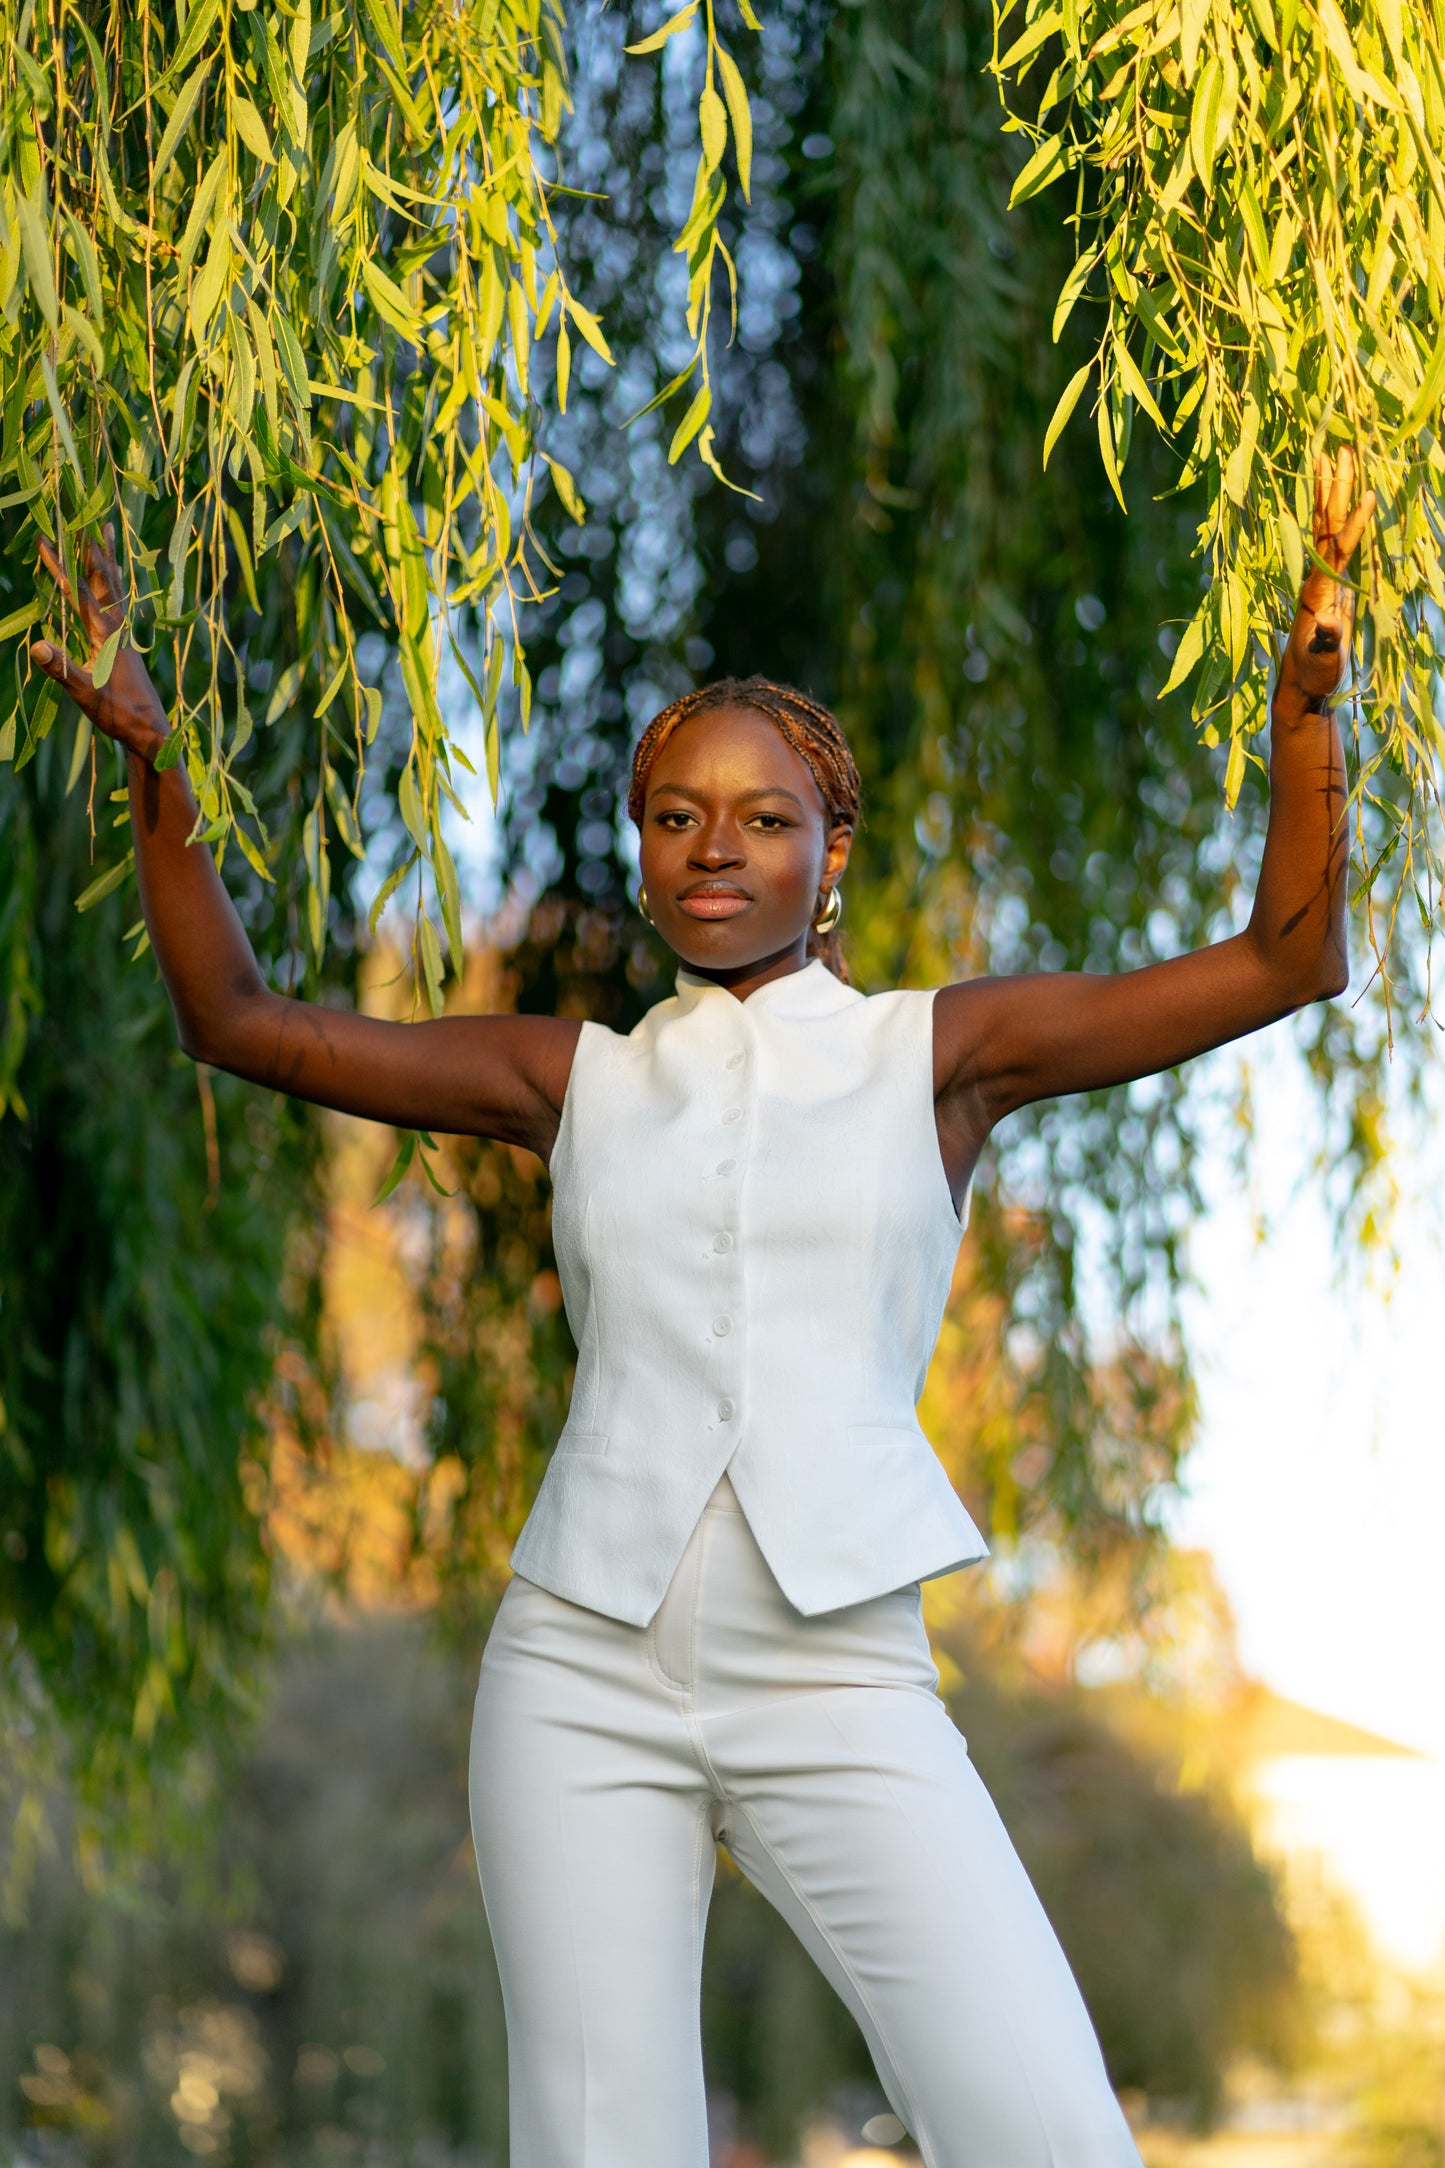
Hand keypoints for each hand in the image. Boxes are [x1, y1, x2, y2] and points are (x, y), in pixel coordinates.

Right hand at [29, 528, 169, 762]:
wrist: (152, 733)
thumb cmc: (119, 716)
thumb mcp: (85, 694)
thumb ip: (63, 669)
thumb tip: (37, 647)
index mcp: (106, 635)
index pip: (78, 592)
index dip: (60, 566)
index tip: (46, 539)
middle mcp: (118, 629)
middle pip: (103, 579)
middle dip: (92, 548)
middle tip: (89, 515)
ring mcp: (125, 636)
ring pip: (114, 588)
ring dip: (106, 560)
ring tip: (106, 532)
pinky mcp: (127, 646)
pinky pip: (118, 604)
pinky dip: (112, 585)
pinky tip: (110, 583)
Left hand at [1280, 448, 1375, 711]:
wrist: (1300, 683)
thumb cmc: (1316, 673)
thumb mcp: (1324, 660)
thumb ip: (1327, 641)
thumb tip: (1328, 624)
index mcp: (1318, 589)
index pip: (1339, 547)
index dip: (1354, 522)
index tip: (1368, 494)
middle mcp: (1315, 575)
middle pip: (1326, 523)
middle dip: (1334, 488)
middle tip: (1341, 449)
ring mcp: (1319, 575)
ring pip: (1323, 525)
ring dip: (1328, 490)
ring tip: (1332, 456)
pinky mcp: (1325, 579)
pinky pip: (1330, 537)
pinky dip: (1333, 512)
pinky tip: (1337, 494)